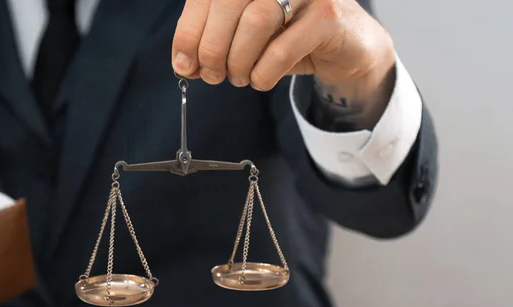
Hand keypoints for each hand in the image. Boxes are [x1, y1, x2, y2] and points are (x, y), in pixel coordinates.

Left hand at [171, 0, 394, 90]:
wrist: (344, 47)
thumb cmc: (288, 37)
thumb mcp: (244, 37)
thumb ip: (213, 42)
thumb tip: (184, 64)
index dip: (189, 31)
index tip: (183, 64)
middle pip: (228, 4)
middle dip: (212, 49)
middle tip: (212, 76)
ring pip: (255, 23)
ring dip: (239, 63)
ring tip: (240, 78)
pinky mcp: (326, 15)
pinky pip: (282, 50)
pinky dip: (263, 73)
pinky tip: (261, 79)